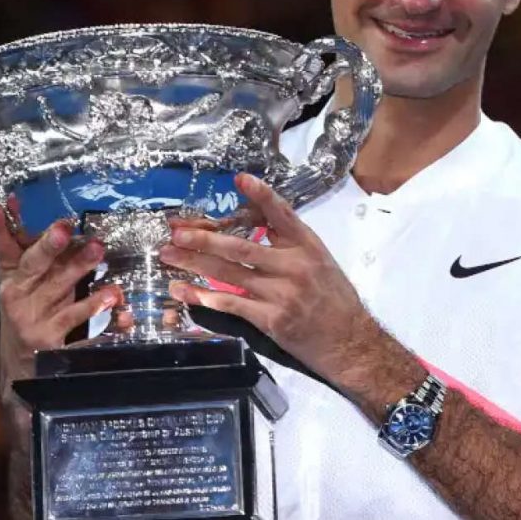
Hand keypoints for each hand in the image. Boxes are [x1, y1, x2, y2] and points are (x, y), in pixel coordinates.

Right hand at [0, 200, 111, 390]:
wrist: (24, 358)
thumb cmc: (32, 304)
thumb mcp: (28, 277)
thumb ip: (33, 245)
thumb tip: (22, 203)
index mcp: (11, 274)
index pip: (1, 247)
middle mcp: (18, 293)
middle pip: (34, 265)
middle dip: (49, 246)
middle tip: (64, 227)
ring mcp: (34, 316)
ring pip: (60, 288)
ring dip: (79, 268)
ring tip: (98, 250)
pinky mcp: (51, 338)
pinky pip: (78, 321)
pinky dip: (98, 309)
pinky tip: (115, 299)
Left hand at [160, 173, 380, 382]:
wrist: (350, 341)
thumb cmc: (335, 301)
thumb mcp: (321, 263)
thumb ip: (291, 246)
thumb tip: (258, 228)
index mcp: (308, 247)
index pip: (282, 214)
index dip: (261, 195)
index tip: (239, 179)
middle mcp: (294, 266)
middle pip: (241, 247)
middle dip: (203, 238)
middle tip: (176, 231)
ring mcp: (282, 293)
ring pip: (229, 274)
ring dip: (195, 263)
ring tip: (170, 255)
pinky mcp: (271, 319)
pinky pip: (231, 304)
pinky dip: (205, 297)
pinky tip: (186, 291)